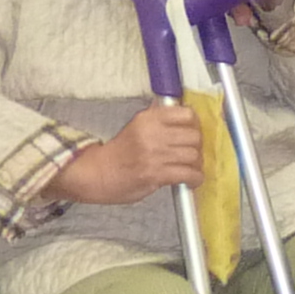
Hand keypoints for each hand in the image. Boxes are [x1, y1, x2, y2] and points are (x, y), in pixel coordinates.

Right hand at [51, 104, 204, 205]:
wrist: (97, 174)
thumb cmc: (118, 154)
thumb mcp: (137, 126)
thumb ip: (159, 119)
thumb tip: (182, 113)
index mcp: (148, 118)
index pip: (186, 114)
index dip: (195, 125)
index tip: (194, 131)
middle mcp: (152, 133)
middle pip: (194, 136)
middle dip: (197, 147)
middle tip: (193, 153)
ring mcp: (154, 154)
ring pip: (193, 155)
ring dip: (196, 164)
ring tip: (191, 167)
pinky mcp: (155, 174)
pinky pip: (188, 174)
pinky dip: (195, 178)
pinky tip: (191, 180)